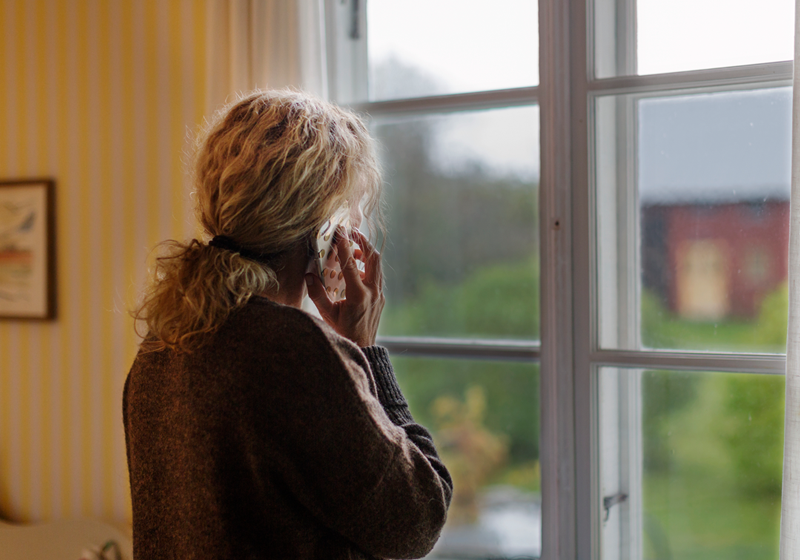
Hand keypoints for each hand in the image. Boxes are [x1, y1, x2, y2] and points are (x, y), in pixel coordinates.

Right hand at [305, 227, 384, 346]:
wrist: (362, 348)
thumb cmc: (343, 333)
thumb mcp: (327, 314)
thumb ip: (317, 294)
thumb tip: (309, 275)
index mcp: (358, 295)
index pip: (350, 264)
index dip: (344, 245)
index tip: (340, 231)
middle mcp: (372, 292)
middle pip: (374, 258)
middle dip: (363, 242)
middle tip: (352, 233)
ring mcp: (379, 294)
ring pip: (377, 266)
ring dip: (366, 254)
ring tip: (352, 250)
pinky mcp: (381, 297)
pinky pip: (377, 276)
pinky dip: (368, 267)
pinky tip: (355, 270)